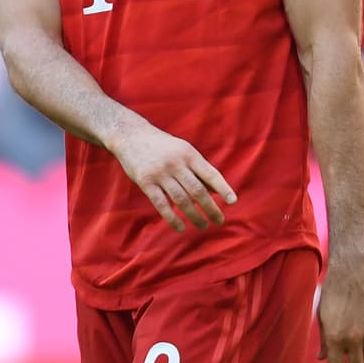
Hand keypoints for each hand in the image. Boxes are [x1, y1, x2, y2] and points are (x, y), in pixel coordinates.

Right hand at [107, 120, 235, 231]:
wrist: (131, 135)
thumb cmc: (162, 146)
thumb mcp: (182, 150)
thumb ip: (198, 169)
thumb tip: (216, 191)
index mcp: (188, 153)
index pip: (209, 173)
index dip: (223, 188)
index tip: (232, 202)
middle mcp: (175, 163)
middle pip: (197, 190)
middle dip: (210, 208)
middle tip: (219, 221)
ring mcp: (160, 173)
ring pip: (181, 199)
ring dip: (194, 216)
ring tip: (203, 226)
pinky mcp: (145, 182)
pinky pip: (161, 204)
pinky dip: (172, 218)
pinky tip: (181, 227)